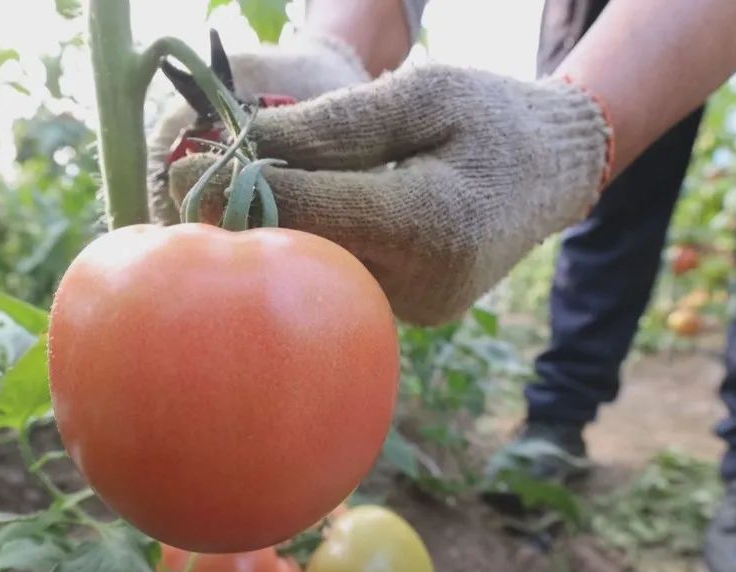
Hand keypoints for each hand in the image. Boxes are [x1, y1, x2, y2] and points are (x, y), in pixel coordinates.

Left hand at [158, 64, 611, 325]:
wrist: (553, 172)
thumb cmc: (492, 118)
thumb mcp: (422, 94)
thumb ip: (337, 124)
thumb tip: (247, 143)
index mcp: (431, 222)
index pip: (313, 209)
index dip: (243, 188)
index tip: (181, 168)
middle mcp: (423, 281)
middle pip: (306, 254)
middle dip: (244, 219)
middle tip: (185, 187)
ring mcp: (418, 307)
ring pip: (320, 275)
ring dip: (273, 238)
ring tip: (230, 198)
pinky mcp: (413, 313)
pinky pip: (343, 281)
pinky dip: (310, 250)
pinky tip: (286, 220)